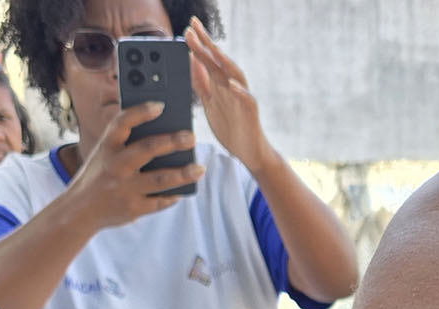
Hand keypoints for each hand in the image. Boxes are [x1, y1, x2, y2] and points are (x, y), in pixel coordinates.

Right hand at [66, 102, 203, 231]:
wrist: (80, 210)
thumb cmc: (100, 175)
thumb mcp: (104, 153)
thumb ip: (126, 142)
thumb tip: (166, 133)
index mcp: (107, 147)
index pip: (123, 122)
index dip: (141, 112)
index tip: (160, 105)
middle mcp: (115, 166)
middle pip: (147, 149)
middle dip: (172, 142)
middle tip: (190, 137)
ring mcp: (125, 189)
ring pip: (161, 179)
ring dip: (183, 173)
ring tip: (199, 168)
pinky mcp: (133, 209)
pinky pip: (159, 202)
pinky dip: (173, 196)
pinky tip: (183, 189)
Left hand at [185, 19, 270, 172]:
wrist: (248, 152)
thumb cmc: (231, 127)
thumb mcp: (210, 102)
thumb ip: (201, 82)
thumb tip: (191, 60)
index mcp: (220, 84)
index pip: (208, 59)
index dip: (199, 43)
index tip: (187, 27)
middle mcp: (231, 86)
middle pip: (218, 61)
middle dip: (206, 43)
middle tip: (193, 26)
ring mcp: (242, 97)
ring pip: (233, 75)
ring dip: (223, 61)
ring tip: (213, 48)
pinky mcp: (250, 112)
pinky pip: (246, 99)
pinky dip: (239, 91)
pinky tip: (231, 84)